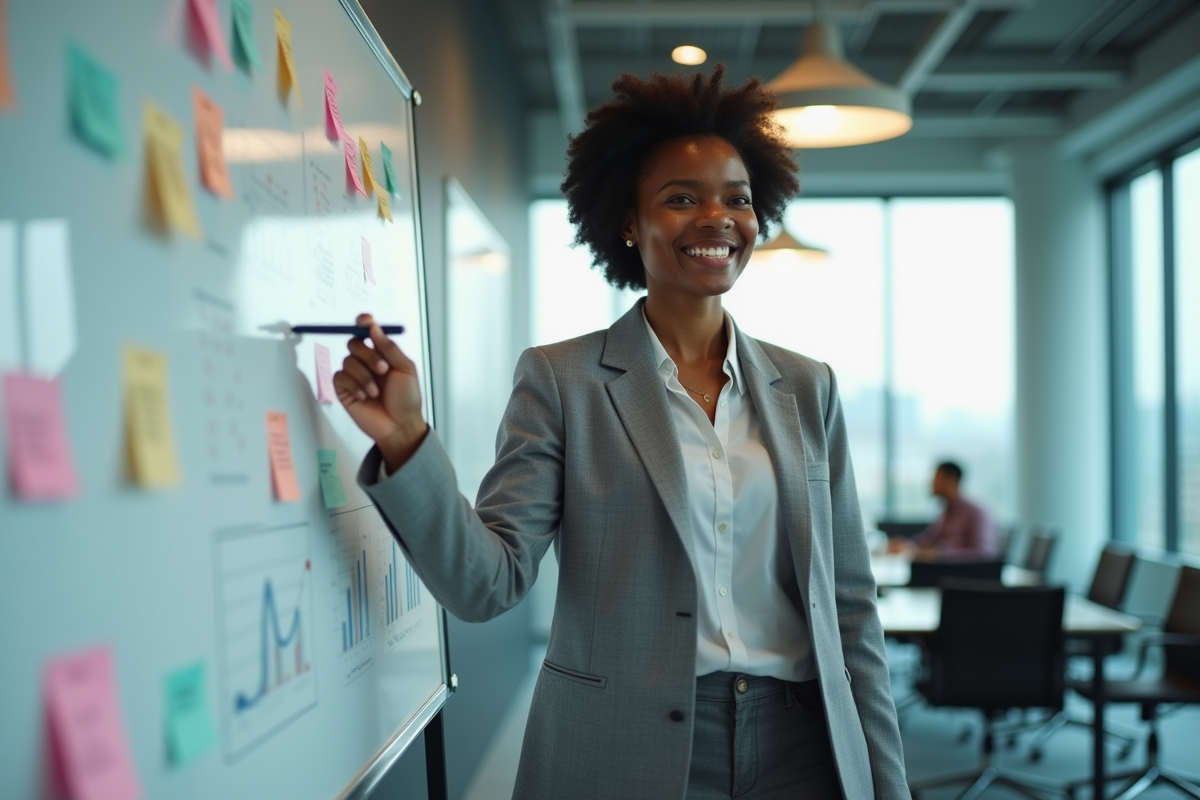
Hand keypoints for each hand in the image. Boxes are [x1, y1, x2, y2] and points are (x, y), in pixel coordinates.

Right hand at [333, 313, 428, 471]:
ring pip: (348, 361)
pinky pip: (339, 377)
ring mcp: (354, 375)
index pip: (368, 332)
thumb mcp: (405, 369)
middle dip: (368, 355)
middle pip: (354, 343)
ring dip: (364, 376)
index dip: (364, 323)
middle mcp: (366, 362)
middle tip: (382, 369)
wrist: (399, 426)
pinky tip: (364, 396)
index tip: (365, 321)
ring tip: (376, 392)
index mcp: (382, 354)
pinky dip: (354, 385)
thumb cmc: (406, 399)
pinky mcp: (344, 389)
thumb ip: (389, 348)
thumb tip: (374, 327)